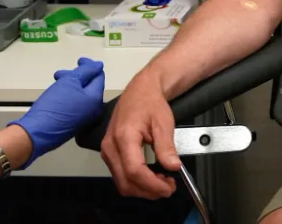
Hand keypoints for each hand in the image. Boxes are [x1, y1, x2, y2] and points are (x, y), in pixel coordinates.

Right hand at [9, 57, 105, 168]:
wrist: (35, 133)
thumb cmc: (54, 106)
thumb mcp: (69, 82)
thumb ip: (86, 71)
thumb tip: (98, 65)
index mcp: (96, 100)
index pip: (98, 77)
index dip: (90, 66)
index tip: (79, 60)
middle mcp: (94, 110)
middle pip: (89, 86)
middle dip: (76, 76)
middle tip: (62, 73)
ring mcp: (84, 119)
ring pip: (80, 95)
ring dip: (69, 85)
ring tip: (56, 81)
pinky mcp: (72, 124)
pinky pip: (74, 105)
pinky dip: (67, 96)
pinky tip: (56, 94)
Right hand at [100, 71, 180, 199]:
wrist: (140, 91)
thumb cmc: (150, 103)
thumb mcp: (163, 122)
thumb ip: (166, 146)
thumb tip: (173, 166)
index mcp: (124, 137)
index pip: (134, 171)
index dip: (152, 184)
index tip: (168, 188)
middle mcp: (111, 147)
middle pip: (126, 182)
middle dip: (148, 190)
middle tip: (169, 188)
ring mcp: (108, 151)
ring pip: (122, 182)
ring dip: (142, 188)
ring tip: (163, 183)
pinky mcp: (110, 154)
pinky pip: (120, 175)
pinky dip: (136, 181)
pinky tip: (152, 177)